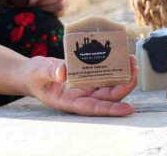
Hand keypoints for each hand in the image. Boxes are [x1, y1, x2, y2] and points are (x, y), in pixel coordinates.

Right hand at [22, 55, 138, 116]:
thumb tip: (64, 72)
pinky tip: (122, 58)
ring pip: (109, 85)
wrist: (32, 73)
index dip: (111, 109)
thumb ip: (50, 71)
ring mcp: (86, 87)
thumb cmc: (33, 76)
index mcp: (69, 101)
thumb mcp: (38, 72)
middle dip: (124, 86)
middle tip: (135, 70)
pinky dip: (114, 68)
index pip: (94, 108)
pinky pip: (104, 74)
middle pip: (107, 96)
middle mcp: (81, 96)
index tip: (128, 109)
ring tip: (132, 61)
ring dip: (123, 76)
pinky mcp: (87, 77)